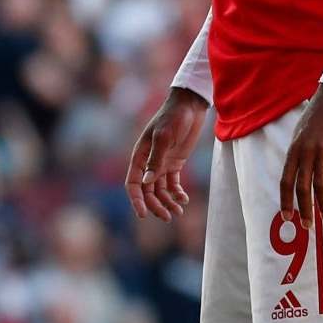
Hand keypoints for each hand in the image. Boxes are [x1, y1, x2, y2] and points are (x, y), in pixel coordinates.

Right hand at [125, 89, 207, 221]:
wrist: (190, 105)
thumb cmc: (174, 117)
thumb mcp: (164, 137)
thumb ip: (156, 159)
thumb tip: (146, 182)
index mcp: (139, 155)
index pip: (133, 184)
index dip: (136, 200)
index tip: (143, 215)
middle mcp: (148, 162)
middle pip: (147, 191)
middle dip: (156, 205)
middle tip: (168, 217)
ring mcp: (161, 163)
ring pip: (160, 190)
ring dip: (167, 202)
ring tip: (178, 211)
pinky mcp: (175, 163)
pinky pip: (172, 183)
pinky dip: (177, 193)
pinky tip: (184, 200)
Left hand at [279, 86, 322, 226]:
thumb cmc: (320, 115)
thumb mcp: (302, 133)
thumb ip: (300, 153)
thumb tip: (300, 173)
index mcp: (294, 149)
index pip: (285, 180)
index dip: (285, 201)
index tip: (287, 216)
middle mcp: (305, 152)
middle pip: (301, 187)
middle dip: (303, 209)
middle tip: (307, 225)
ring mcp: (322, 151)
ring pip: (320, 185)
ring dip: (322, 205)